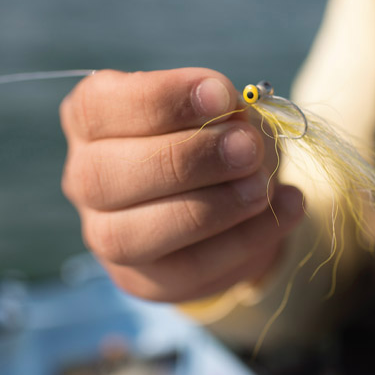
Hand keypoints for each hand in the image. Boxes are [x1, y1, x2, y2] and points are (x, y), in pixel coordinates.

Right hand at [60, 68, 303, 301]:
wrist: (236, 197)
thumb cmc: (217, 136)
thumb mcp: (225, 109)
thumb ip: (225, 111)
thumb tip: (238, 128)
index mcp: (92, 121)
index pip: (100, 107)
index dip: (162, 100)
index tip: (222, 94)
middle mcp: (86, 179)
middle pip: (104, 176)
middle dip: (185, 159)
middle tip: (246, 148)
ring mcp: (107, 237)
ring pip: (133, 235)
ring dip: (210, 208)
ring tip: (262, 185)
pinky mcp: (148, 280)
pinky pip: (190, 269)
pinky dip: (247, 240)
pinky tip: (289, 206)